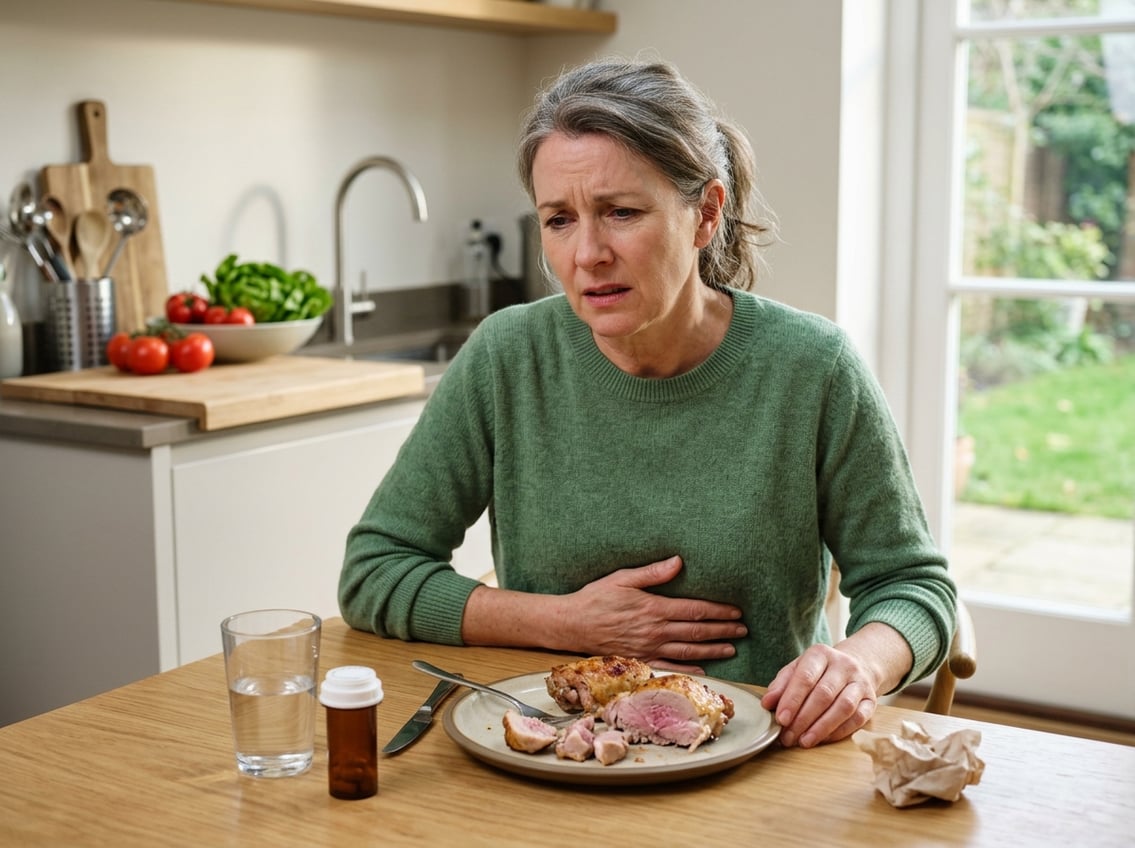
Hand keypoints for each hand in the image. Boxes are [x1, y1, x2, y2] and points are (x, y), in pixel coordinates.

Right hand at [562, 555, 746, 673]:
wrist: (572, 624)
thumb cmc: (596, 598)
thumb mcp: (622, 578)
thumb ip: (652, 573)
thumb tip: (678, 562)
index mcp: (654, 608)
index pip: (695, 610)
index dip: (718, 612)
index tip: (735, 612)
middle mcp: (655, 631)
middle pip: (697, 632)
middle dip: (722, 631)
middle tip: (742, 630)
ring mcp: (649, 648)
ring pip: (689, 651)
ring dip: (712, 650)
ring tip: (731, 649)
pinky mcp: (641, 660)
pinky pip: (669, 667)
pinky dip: (688, 670)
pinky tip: (703, 671)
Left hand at [759, 623, 911, 747]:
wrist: (858, 664)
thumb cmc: (820, 671)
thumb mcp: (797, 669)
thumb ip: (781, 685)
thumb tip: (767, 703)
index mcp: (820, 654)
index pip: (805, 677)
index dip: (792, 700)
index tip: (780, 719)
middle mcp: (843, 665)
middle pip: (823, 694)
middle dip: (803, 718)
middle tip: (788, 736)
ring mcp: (860, 683)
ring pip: (843, 707)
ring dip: (821, 728)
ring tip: (803, 742)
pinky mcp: (871, 700)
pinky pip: (857, 719)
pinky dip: (838, 732)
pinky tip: (822, 740)